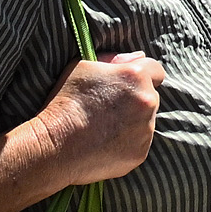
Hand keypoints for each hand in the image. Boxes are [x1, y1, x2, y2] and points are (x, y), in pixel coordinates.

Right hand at [38, 50, 166, 187]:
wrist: (54, 145)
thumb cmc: (65, 102)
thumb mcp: (84, 66)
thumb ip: (113, 59)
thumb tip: (136, 58)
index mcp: (136, 76)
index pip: (155, 71)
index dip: (141, 76)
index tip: (126, 85)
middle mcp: (147, 101)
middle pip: (150, 97)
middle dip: (135, 100)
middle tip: (109, 110)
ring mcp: (146, 130)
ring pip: (146, 122)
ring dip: (132, 122)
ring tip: (104, 129)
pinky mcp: (140, 153)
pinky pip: (138, 144)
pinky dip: (127, 143)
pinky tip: (105, 144)